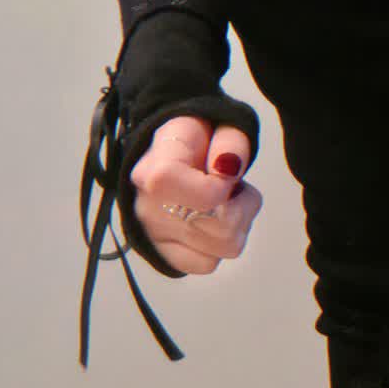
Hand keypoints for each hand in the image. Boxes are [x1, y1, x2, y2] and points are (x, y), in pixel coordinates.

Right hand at [129, 113, 262, 274]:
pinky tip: (213, 221)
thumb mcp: (218, 124)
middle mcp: (148, 207)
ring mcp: (154, 236)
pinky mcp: (165, 257)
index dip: (216, 186)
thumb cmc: (196, 141)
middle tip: (230, 186)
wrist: (172, 155)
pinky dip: (219, 244)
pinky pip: (208, 263)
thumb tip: (228, 166)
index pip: (178, 186)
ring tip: (223, 202)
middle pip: (220, 227)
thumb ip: (230, 141)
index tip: (224, 173)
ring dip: (237, 224)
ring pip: (222, 248)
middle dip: (241, 204)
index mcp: (153, 167)